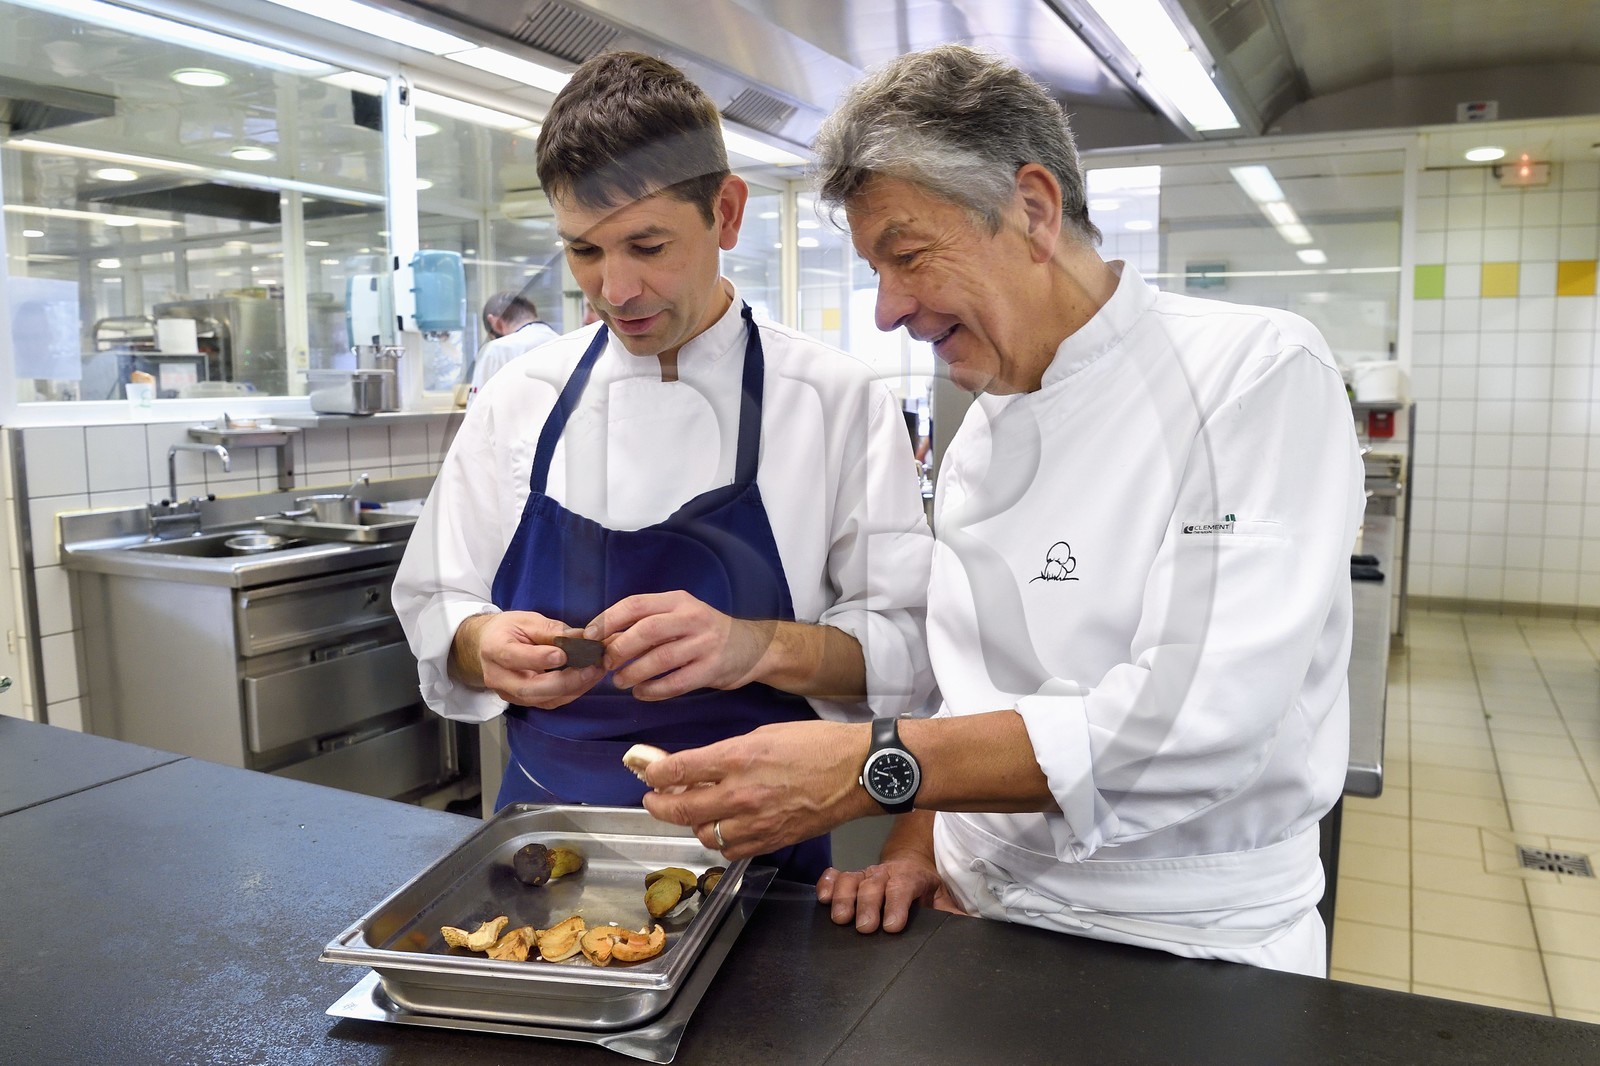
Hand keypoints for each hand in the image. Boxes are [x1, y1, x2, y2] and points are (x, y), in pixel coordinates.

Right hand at [458, 611, 604, 708]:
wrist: (486, 646)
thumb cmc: (507, 630)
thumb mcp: (526, 620)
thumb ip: (551, 630)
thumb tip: (581, 637)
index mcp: (494, 649)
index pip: (514, 658)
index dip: (539, 658)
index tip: (564, 655)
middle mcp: (498, 676)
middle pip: (529, 688)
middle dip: (563, 682)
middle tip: (589, 669)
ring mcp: (508, 693)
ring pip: (541, 700)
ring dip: (572, 689)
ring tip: (594, 673)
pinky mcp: (521, 701)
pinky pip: (548, 702)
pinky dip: (570, 693)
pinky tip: (586, 680)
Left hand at [587, 591, 772, 700]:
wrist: (753, 647)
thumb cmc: (705, 632)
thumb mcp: (680, 616)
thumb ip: (648, 624)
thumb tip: (604, 639)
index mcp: (678, 601)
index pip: (635, 604)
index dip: (608, 620)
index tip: (590, 636)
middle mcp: (692, 618)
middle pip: (646, 630)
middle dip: (619, 649)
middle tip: (605, 664)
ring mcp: (704, 644)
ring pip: (660, 658)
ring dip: (633, 673)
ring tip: (620, 682)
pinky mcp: (712, 669)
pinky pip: (676, 683)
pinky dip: (653, 690)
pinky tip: (642, 693)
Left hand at [638, 720, 876, 857]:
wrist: (857, 771)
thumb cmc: (816, 745)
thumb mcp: (764, 733)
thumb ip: (727, 753)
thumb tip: (698, 766)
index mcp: (738, 758)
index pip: (678, 770)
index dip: (655, 773)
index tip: (648, 772)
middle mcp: (742, 793)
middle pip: (682, 809)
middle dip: (658, 805)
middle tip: (653, 799)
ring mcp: (757, 822)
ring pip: (705, 835)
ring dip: (693, 824)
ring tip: (693, 812)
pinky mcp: (772, 841)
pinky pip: (731, 851)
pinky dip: (720, 841)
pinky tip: (722, 828)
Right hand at [816, 857, 958, 933]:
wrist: (911, 867)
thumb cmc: (927, 891)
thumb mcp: (945, 901)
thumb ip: (956, 917)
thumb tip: (974, 932)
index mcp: (913, 877)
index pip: (904, 886)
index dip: (897, 904)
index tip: (892, 927)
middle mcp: (886, 873)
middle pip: (874, 884)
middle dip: (868, 905)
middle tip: (865, 928)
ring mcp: (866, 874)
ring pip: (851, 878)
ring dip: (843, 897)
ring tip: (840, 919)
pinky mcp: (850, 878)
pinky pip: (834, 876)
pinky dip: (826, 883)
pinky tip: (821, 898)